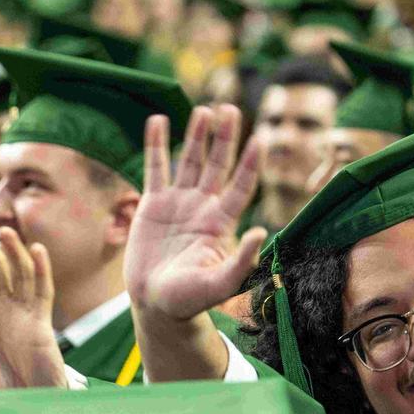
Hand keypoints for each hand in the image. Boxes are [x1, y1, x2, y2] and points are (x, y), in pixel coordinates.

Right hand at [124, 105, 265, 322]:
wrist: (154, 304)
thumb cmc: (188, 300)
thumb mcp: (218, 285)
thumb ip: (241, 262)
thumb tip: (260, 233)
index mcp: (221, 223)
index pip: (241, 186)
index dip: (250, 163)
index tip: (261, 138)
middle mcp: (203, 207)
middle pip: (218, 165)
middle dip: (224, 138)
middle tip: (230, 109)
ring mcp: (178, 203)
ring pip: (190, 161)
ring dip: (197, 135)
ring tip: (204, 110)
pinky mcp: (152, 204)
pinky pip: (155, 168)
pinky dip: (156, 145)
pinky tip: (158, 121)